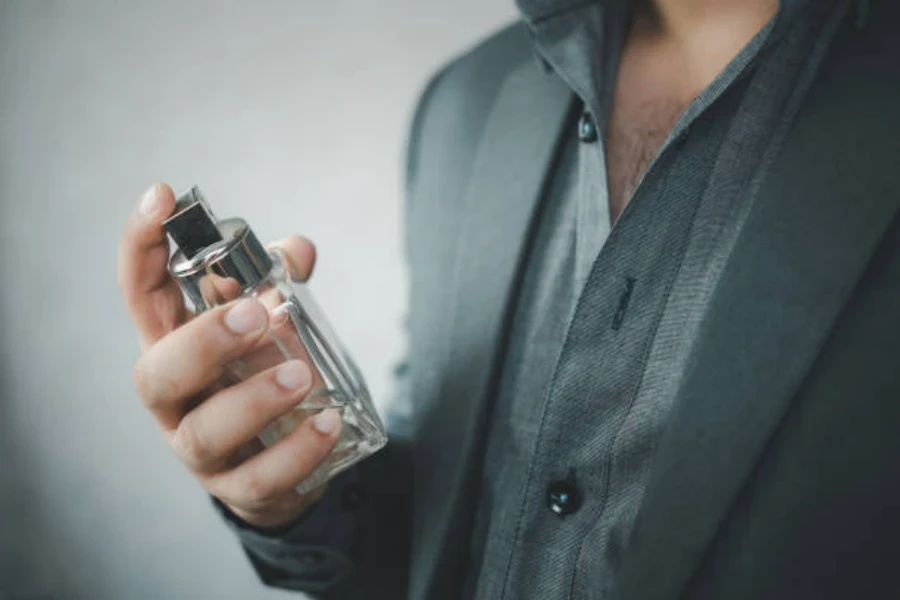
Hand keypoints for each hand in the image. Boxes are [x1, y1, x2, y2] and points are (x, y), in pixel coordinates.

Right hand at [118, 183, 340, 528]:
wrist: (275, 463)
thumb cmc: (260, 376)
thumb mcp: (269, 325)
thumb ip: (281, 285)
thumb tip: (298, 250)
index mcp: (173, 345)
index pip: (141, 293)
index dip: (142, 245)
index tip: (162, 196)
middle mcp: (175, 398)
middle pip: (157, 372)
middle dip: (203, 341)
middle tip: (255, 315)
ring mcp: (200, 448)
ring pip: (204, 432)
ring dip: (253, 398)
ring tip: (302, 376)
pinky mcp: (238, 488)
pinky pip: (260, 479)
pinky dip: (296, 451)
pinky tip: (328, 423)